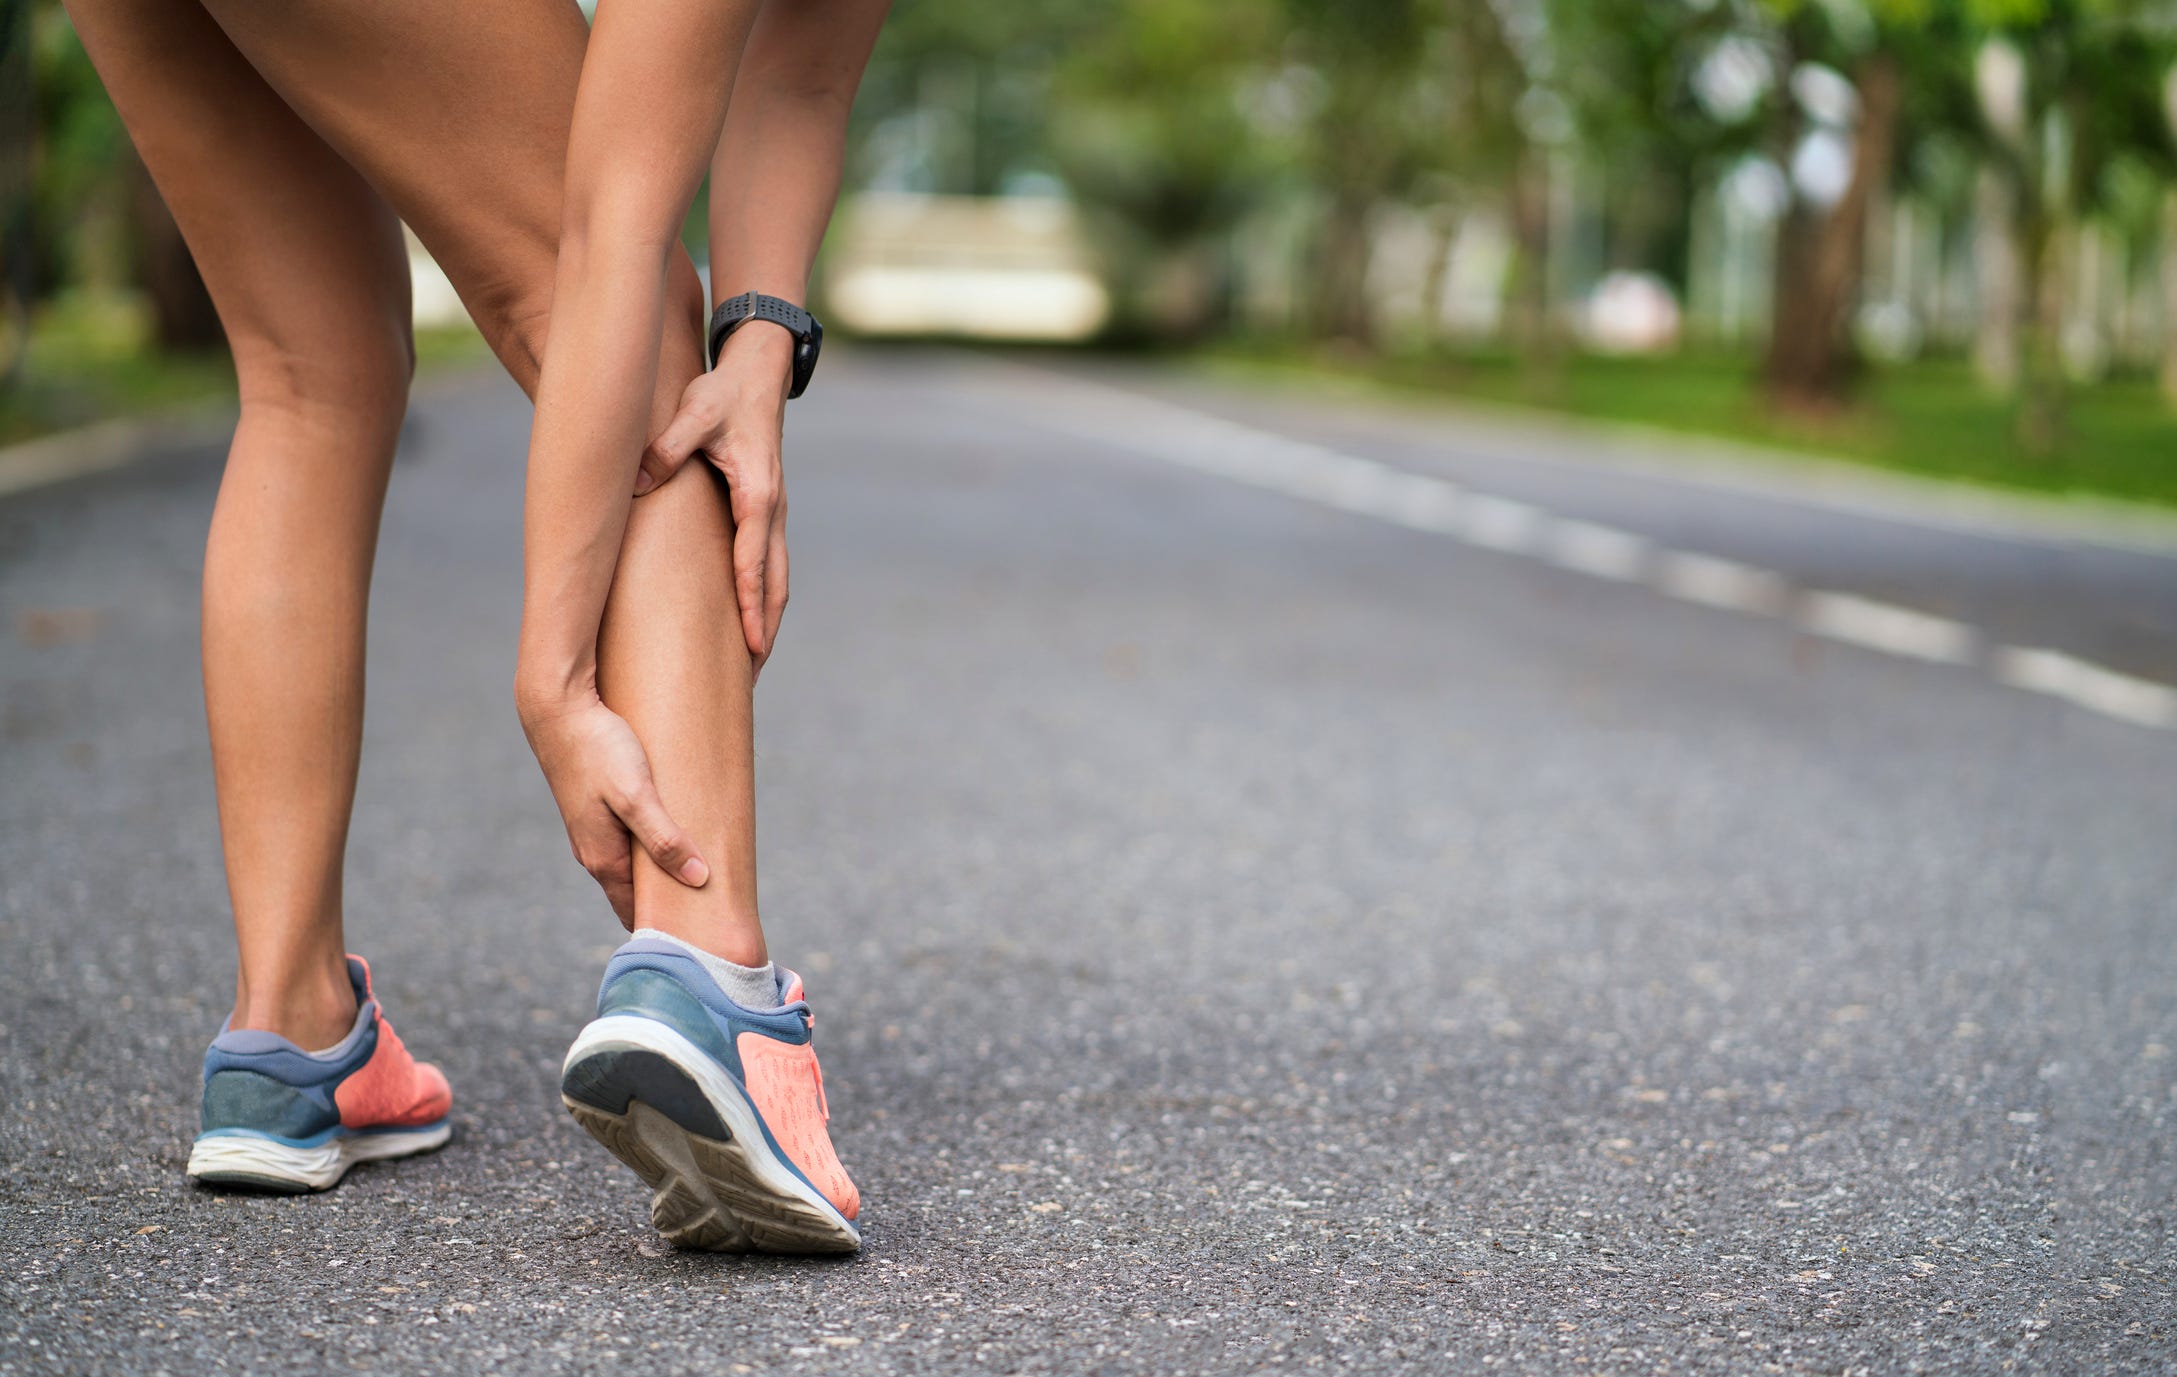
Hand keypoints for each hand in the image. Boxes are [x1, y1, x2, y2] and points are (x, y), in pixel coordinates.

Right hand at [517, 691, 707, 927]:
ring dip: (664, 874)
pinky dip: (656, 848)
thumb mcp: (636, 795)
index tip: (701, 938)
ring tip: (704, 879)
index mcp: (604, 860)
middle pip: (637, 894)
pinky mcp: (599, 810)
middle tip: (712, 911)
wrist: (558, 711)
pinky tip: (680, 839)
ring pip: (636, 866)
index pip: (637, 913)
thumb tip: (697, 879)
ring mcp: (596, 832)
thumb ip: (664, 839)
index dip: (668, 928)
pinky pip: (632, 842)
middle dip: (671, 904)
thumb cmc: (598, 749)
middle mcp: (596, 853)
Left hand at [637, 325, 791, 675]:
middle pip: (776, 585)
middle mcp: (772, 512)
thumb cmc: (724, 394)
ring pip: (777, 580)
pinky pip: (767, 567)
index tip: (750, 646)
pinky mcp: (763, 514)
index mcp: (758, 495)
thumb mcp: (692, 414)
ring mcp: (771, 516)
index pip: (754, 562)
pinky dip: (761, 599)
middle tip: (751, 676)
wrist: (758, 374)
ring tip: (751, 664)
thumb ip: (664, 448)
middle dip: (765, 631)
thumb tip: (633, 483)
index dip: (750, 606)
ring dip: (766, 621)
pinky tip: (745, 622)